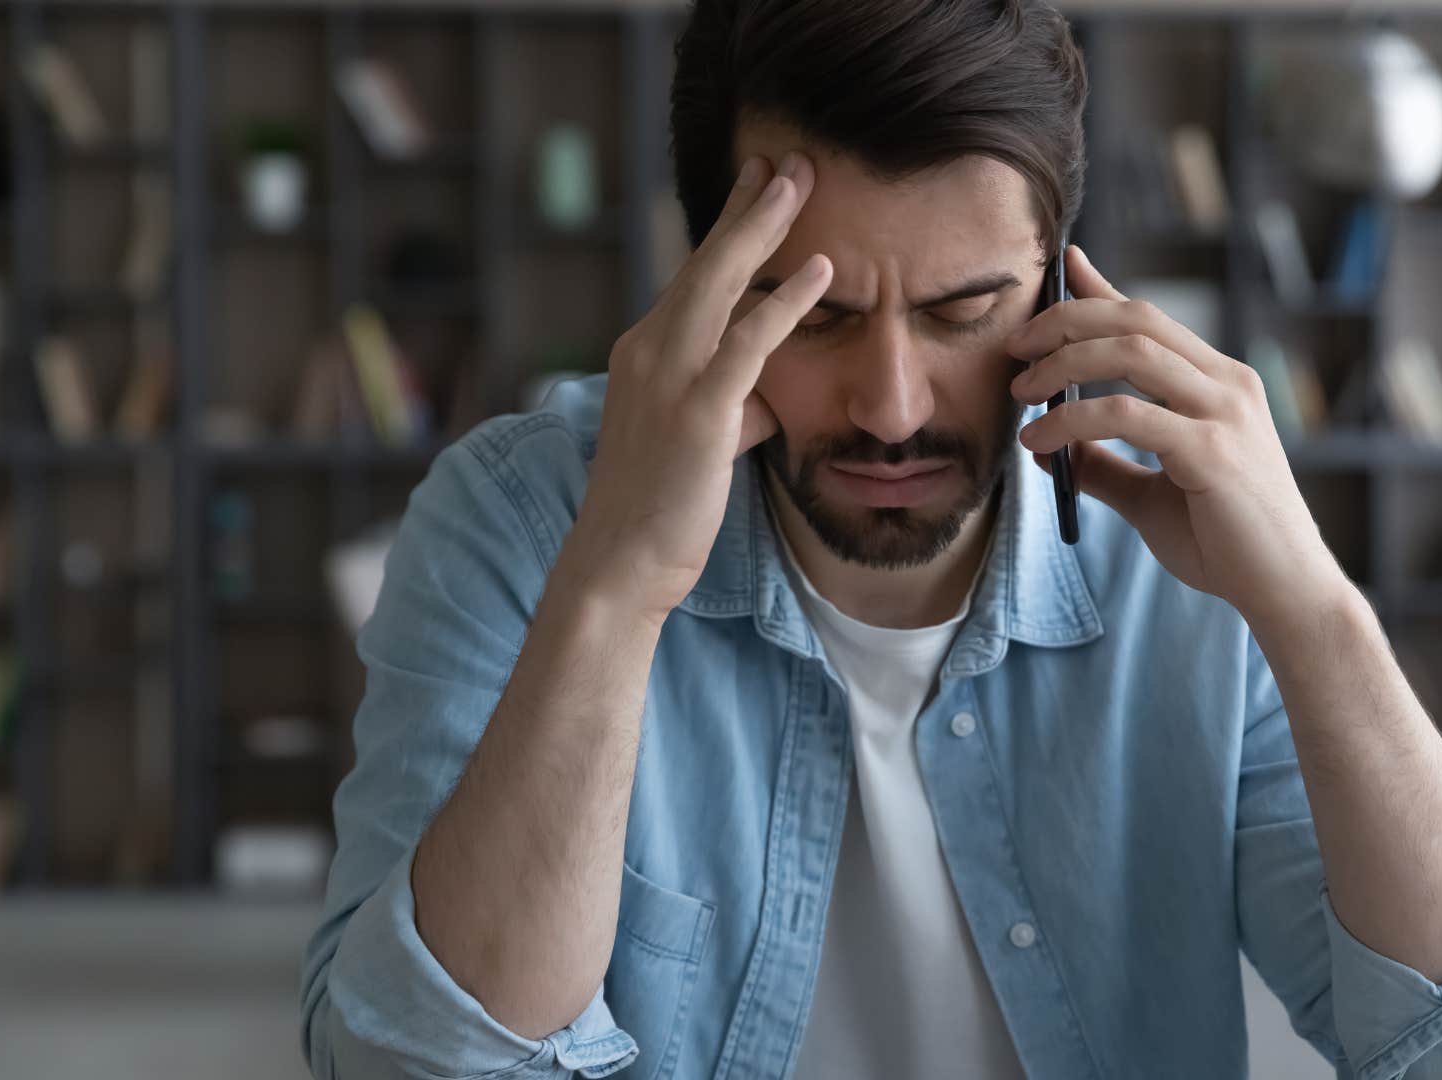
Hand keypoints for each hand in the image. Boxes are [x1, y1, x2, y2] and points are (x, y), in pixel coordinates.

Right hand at [554, 153, 830, 624]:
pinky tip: (822, 271)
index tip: (758, 184)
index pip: (694, 277)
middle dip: (748, 206)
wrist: (620, 564)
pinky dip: (785, 302)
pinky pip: (746, 343)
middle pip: (704, 261)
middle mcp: (649, 351)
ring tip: (801, 182)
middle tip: (786, 159)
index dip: (728, 228)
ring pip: (718, 283)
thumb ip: (734, 407)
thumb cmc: (661, 509)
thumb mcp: (701, 443)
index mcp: (646, 353)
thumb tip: (769, 396)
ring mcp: (668, 378)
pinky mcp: (698, 412)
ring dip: (763, 228)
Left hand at [1006, 245, 1353, 627]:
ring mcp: (1224, 413)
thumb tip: (1049, 448)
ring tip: (1020, 393)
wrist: (1283, 590)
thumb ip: (1105, 464)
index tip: (1058, 268)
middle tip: (1015, 347)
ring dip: (1063, 363)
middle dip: (1066, 320)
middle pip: (1135, 318)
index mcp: (1219, 383)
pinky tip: (1041, 442)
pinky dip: (1073, 420)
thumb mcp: (1152, 495)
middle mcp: (1227, 384)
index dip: (1099, 288)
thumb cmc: (1225, 543)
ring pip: (1131, 352)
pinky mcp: (1213, 451)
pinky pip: (1127, 415)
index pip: (1149, 318)